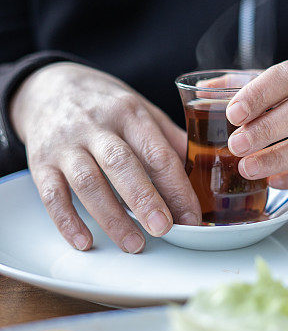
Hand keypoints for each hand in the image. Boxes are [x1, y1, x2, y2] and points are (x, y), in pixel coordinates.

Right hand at [10, 63, 200, 251]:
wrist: (49, 86)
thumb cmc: (105, 105)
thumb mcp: (140, 109)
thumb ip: (168, 139)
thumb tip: (202, 172)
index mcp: (129, 113)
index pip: (156, 152)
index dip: (176, 187)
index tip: (191, 217)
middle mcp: (96, 126)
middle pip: (121, 164)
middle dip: (144, 198)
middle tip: (164, 228)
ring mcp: (65, 144)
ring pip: (88, 182)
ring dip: (112, 216)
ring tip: (134, 243)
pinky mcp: (40, 161)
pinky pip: (51, 194)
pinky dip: (67, 221)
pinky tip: (84, 241)